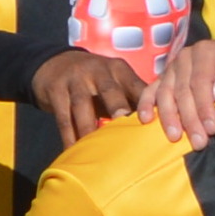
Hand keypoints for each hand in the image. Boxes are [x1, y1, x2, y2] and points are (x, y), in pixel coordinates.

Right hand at [30, 49, 145, 147]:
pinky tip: (74, 151)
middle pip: (109, 90)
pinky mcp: (55, 90)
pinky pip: (63, 117)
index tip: (154, 123)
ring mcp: (74, 80)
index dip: (146, 103)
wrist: (54, 64)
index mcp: (119, 70)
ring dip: (89, 128)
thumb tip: (161, 124)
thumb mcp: (115, 81)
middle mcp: (97, 71)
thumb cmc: (95, 81)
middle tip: (125, 127)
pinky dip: (69, 136)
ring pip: (82, 105)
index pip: (136, 86)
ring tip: (97, 150)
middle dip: (118, 107)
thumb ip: (134, 99)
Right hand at [137, 36, 214, 145]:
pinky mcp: (164, 76)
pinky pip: (151, 89)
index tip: (212, 129)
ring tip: (174, 137)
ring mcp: (172, 67)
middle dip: (189, 119)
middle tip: (198, 142)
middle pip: (182, 91)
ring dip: (168, 117)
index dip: (205, 106)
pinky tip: (146, 120)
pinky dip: (146, 104)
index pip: (201, 82)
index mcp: (204, 51)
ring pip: (165, 93)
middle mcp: (184, 58)